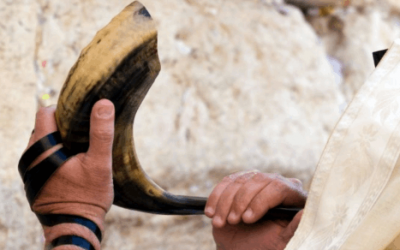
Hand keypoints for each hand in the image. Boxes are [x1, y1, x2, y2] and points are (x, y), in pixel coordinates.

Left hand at [25, 99, 114, 247]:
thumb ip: (101, 132)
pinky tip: (74, 162)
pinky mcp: (35, 179)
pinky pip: (44, 157)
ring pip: (45, 142)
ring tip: (82, 148)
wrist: (76, 227)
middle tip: (87, 134)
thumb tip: (104, 103)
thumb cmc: (88, 196)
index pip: (46, 113)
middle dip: (65, 127)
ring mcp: (30, 169)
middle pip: (45, 127)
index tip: (83, 118)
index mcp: (42, 149)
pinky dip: (58, 155)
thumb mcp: (100, 163)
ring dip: (62, 141)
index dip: (66, 110)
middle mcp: (30, 157)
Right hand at [205, 170, 306, 249]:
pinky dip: (215, 197)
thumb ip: (295, 228)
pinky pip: (226, 182)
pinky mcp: (239, 182)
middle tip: (233, 221)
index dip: (261, 201)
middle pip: (258, 180)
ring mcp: (257, 181)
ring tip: (220, 222)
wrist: (244, 248)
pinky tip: (211, 213)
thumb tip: (304, 213)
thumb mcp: (282, 242)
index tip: (247, 219)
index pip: (278, 187)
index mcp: (293, 196)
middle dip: (241, 201)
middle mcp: (277, 184)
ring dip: (226, 202)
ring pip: (240, 180)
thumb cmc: (267, 246)